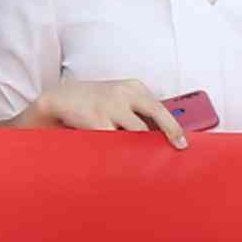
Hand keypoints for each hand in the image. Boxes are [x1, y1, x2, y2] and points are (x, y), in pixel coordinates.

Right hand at [25, 79, 183, 143]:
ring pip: (136, 133)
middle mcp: (124, 93)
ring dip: (139, 145)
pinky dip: (119, 150)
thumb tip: (160, 135)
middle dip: (169, 131)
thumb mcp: (118, 98)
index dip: (173, 125)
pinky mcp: (98, 121)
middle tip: (179, 146)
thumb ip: (136, 111)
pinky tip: (117, 153)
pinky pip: (116, 142)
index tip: (182, 141)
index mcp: (133, 87)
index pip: (159, 107)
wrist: (59, 99)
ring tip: (138, 154)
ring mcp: (111, 106)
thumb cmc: (94, 103)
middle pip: (156, 114)